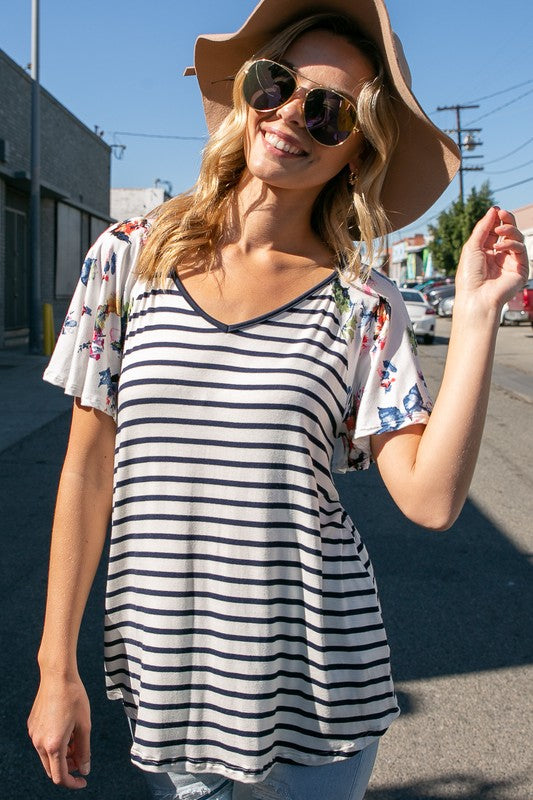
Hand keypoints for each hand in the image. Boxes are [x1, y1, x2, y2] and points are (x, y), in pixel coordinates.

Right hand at [27, 674, 90, 788]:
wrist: (57, 675)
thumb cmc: (74, 697)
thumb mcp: (85, 725)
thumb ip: (84, 750)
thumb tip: (85, 770)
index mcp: (53, 745)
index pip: (60, 777)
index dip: (73, 783)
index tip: (83, 780)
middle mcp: (39, 742)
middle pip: (52, 769)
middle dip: (68, 768)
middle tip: (82, 756)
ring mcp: (33, 734)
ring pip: (47, 756)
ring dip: (62, 755)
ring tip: (76, 738)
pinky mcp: (32, 725)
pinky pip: (43, 743)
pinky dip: (55, 744)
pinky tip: (66, 729)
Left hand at [455, 206, 527, 314]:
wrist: (476, 297)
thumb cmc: (469, 276)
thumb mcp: (472, 247)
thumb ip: (483, 228)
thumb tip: (494, 210)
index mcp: (485, 252)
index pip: (493, 232)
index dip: (495, 220)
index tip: (496, 210)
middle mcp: (498, 256)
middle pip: (508, 232)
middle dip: (506, 221)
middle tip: (503, 214)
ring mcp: (510, 262)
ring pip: (516, 238)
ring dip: (509, 230)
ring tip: (499, 230)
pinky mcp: (520, 269)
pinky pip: (520, 249)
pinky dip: (510, 244)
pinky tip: (499, 248)